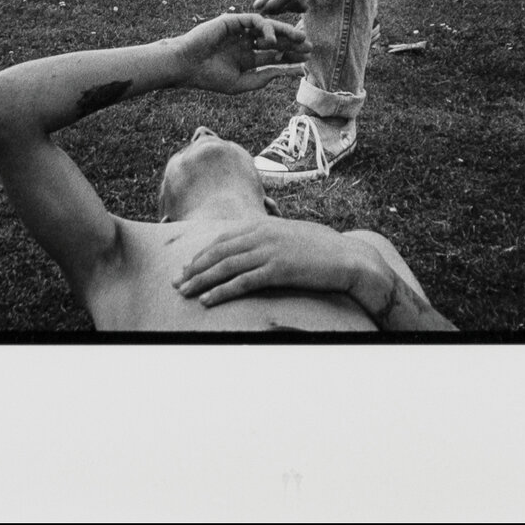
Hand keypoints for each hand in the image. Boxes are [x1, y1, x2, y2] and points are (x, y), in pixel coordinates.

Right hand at [177, 8, 308, 93]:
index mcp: (247, 58)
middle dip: (293, 44)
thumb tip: (287, 72)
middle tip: (310, 47)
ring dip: (285, 33)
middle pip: (275, 42)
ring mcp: (240, 31)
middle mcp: (246, 43)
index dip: (290, 58)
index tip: (306, 62)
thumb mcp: (242, 82)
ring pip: (268, 29)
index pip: (274, 57)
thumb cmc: (210, 77)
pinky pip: (255, 20)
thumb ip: (264, 77)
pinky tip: (273, 39)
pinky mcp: (233, 21)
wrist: (187, 66)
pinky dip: (266, 28)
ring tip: (300, 39)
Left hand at [178, 215, 364, 308]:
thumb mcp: (291, 236)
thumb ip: (269, 238)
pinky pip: (242, 282)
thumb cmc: (322, 250)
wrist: (348, 258)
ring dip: (201, 281)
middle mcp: (262, 234)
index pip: (222, 238)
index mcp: (264, 224)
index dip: (201, 253)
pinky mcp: (277, 270)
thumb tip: (254, 248)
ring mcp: (269, 251)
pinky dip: (221, 292)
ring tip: (185, 293)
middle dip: (193, 267)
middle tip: (176, 281)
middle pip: (218, 252)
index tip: (186, 266)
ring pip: (224, 267)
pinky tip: (208, 300)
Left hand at [251, 0, 317, 16]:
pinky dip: (291, 6)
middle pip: (297, 0)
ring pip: (302, 4)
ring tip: (271, 2)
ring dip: (285, 8)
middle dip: (279, 8)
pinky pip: (303, 4)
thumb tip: (259, 9)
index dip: (275, 3)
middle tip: (264, 8)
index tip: (261, 9)